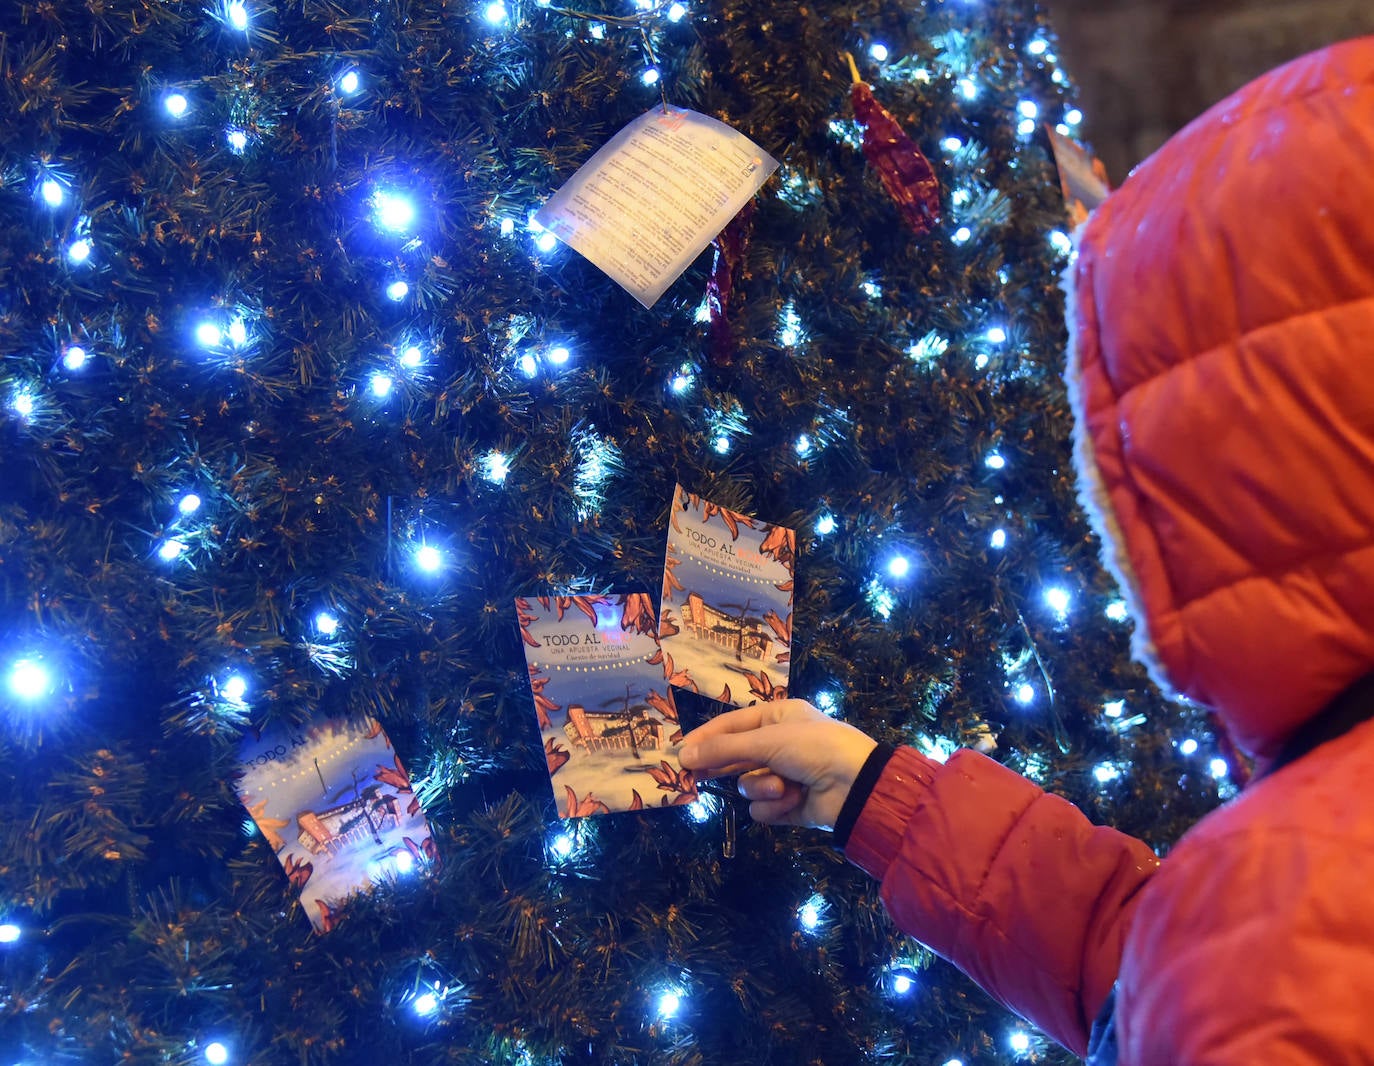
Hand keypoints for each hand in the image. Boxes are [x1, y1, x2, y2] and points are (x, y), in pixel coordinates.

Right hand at [679, 699, 876, 829]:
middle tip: (692, 777)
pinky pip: (764, 808)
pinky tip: (793, 801)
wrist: (858, 786)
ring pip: (749, 786)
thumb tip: (683, 754)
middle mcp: (781, 745)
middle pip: (737, 757)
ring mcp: (785, 776)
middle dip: (723, 767)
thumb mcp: (767, 740)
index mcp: (778, 718)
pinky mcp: (790, 805)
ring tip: (782, 787)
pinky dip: (775, 807)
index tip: (680, 753)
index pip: (731, 725)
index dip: (705, 738)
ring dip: (762, 788)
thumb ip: (723, 749)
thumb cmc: (814, 748)